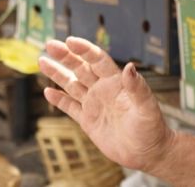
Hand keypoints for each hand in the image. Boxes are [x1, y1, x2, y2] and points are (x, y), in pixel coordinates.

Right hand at [40, 36, 174, 172]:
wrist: (147, 152)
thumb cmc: (152, 128)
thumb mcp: (147, 107)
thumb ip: (138, 87)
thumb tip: (130, 67)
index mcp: (116, 82)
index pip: (97, 60)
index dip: (84, 50)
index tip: (70, 40)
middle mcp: (103, 89)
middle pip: (80, 67)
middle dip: (66, 56)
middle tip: (50, 44)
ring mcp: (94, 104)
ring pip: (72, 84)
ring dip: (57, 73)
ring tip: (42, 60)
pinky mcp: (88, 120)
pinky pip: (70, 107)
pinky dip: (59, 99)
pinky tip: (47, 92)